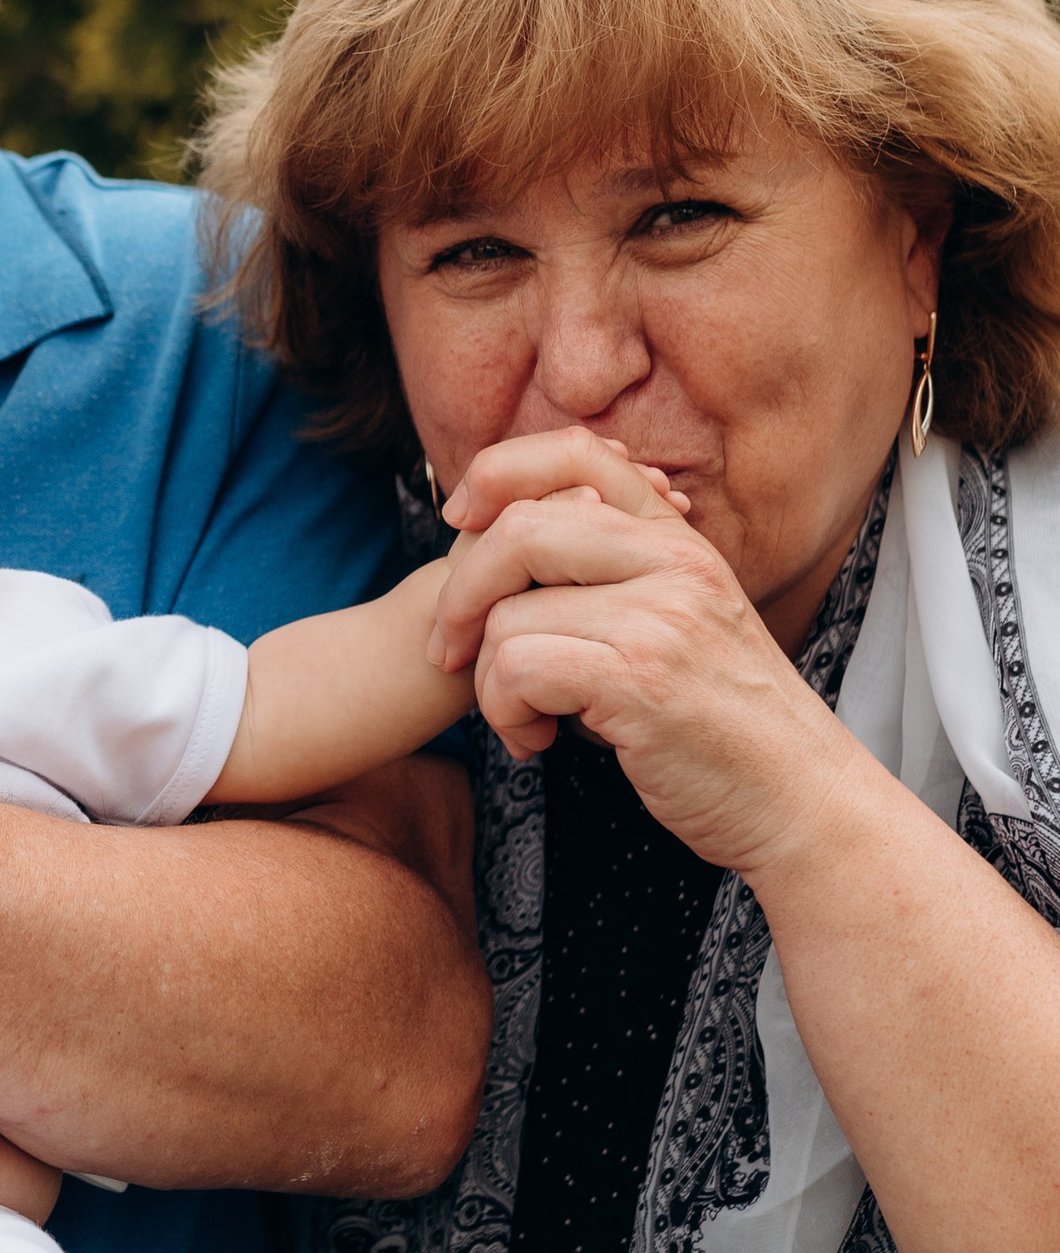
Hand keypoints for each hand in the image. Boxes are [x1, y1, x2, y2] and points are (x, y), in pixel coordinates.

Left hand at [431, 428, 856, 874]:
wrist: (800, 799)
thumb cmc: (725, 724)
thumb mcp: (682, 624)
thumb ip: (618, 577)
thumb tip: (515, 539)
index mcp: (678, 540)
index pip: (576, 453)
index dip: (497, 473)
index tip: (460, 523)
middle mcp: (673, 562)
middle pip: (517, 530)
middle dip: (461, 596)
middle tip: (451, 651)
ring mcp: (659, 617)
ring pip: (507, 615)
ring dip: (488, 682)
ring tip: (525, 721)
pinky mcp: (640, 679)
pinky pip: (517, 668)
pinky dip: (504, 713)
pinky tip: (537, 742)